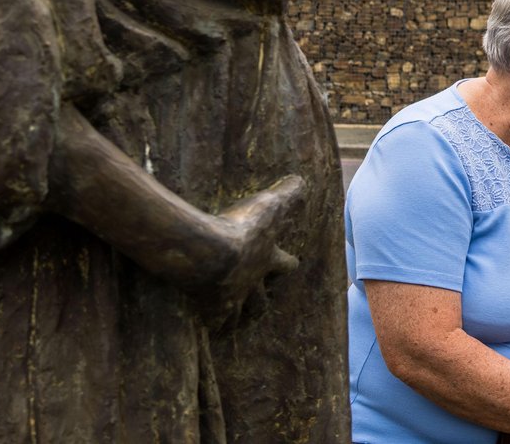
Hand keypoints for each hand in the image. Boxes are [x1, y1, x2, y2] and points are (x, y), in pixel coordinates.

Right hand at [199, 174, 305, 324]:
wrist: (210, 252)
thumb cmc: (242, 227)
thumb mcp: (270, 204)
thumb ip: (288, 193)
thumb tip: (302, 181)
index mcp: (266, 260)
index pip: (285, 264)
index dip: (289, 263)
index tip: (293, 263)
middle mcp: (251, 284)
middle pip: (260, 300)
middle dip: (261, 304)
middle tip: (262, 310)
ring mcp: (230, 298)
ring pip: (236, 316)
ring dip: (236, 320)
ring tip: (232, 326)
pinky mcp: (208, 306)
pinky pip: (211, 322)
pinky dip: (210, 326)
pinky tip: (206, 329)